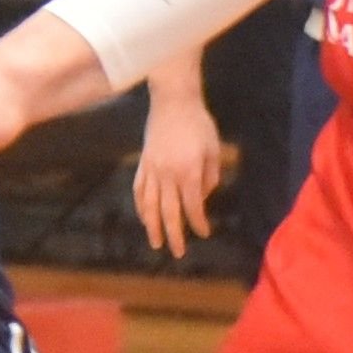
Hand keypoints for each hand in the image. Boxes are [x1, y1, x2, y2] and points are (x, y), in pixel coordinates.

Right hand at [134, 80, 227, 254]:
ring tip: (156, 243)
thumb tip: (202, 197)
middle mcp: (167, 173)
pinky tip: (143, 217)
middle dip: (174, 234)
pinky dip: (140, 205)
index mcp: (188, 171)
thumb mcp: (213, 149)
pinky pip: (139, 189)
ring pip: (149, 204)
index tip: (203, 234)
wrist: (173, 100)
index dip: (198, 223)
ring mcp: (152, 168)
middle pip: (169, 211)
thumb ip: (210, 177)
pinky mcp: (143, 162)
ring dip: (152, 225)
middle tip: (178, 253)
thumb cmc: (199, 124)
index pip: (193, 206)